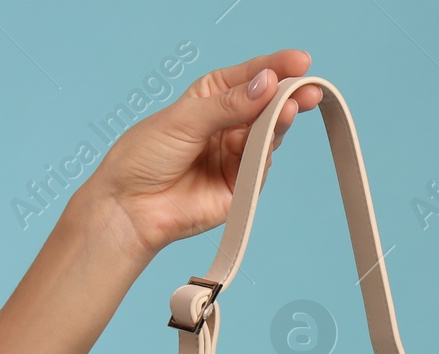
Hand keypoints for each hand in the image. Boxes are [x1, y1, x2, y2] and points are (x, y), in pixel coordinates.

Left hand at [87, 49, 324, 256]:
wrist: (130, 206)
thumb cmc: (145, 156)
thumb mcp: (186, 118)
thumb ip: (230, 104)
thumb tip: (268, 84)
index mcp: (212, 98)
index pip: (251, 77)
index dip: (276, 67)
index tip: (299, 61)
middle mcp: (228, 125)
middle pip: (268, 106)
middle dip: (289, 96)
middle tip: (308, 90)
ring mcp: (236, 156)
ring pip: (269, 134)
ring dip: (279, 122)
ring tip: (287, 109)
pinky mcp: (240, 186)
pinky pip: (261, 166)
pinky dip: (266, 152)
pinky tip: (267, 139)